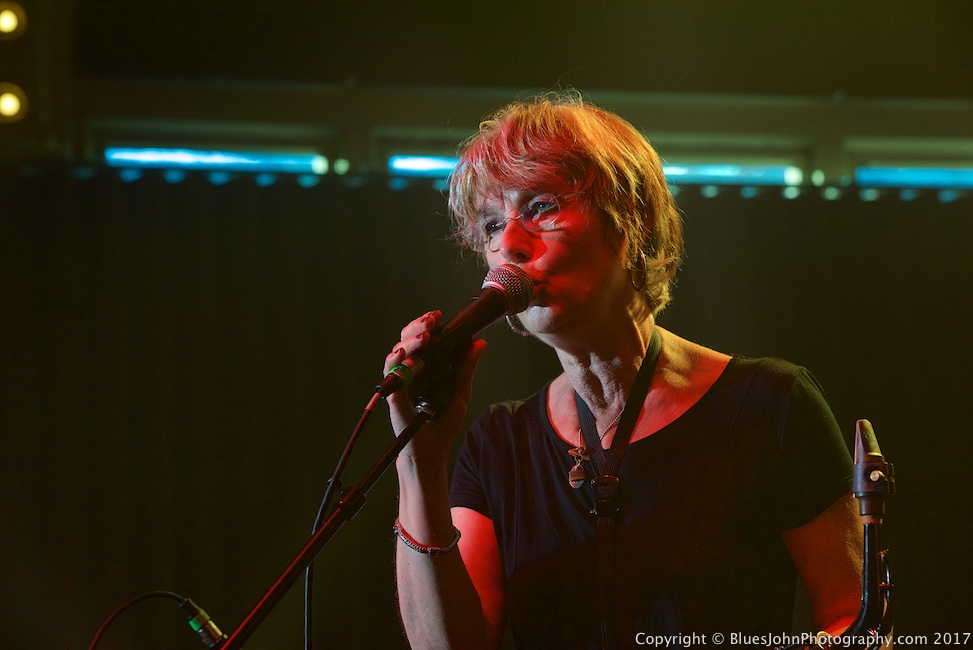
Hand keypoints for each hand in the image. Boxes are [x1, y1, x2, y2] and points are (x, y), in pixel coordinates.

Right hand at [383, 310, 487, 466]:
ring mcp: (400, 382)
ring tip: (425, 337)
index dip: (426, 325)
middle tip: (432, 321)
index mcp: (424, 367)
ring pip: (396, 352)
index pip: (421, 339)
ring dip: (409, 342)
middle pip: (406, 340)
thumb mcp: (460, 391)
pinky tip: (407, 356)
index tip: (439, 316)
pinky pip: (390, 374)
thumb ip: (466, 367)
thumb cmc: (443, 423)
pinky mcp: (392, 394)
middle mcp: (409, 371)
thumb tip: (480, 341)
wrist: (432, 450)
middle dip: (417, 327)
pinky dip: (398, 362)